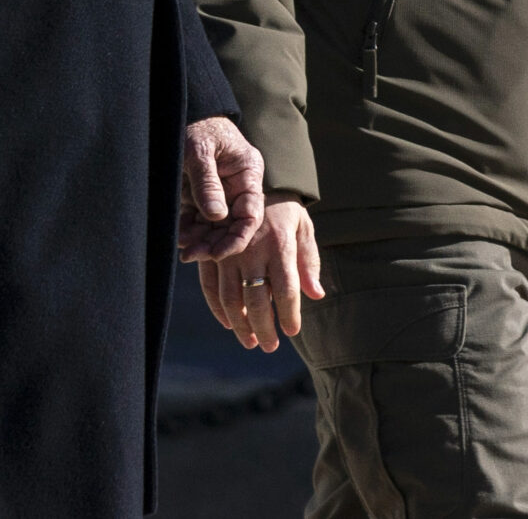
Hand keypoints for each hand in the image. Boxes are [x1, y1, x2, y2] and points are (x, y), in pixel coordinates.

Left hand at [179, 115, 267, 261]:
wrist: (180, 112)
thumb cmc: (196, 127)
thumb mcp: (200, 152)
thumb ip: (207, 183)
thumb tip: (216, 216)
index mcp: (247, 173)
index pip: (251, 214)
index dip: (237, 237)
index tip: (218, 252)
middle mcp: (237, 187)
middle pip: (233, 226)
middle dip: (214, 244)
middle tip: (191, 254)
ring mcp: (219, 193)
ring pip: (215, 227)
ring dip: (200, 241)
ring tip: (183, 248)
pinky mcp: (201, 196)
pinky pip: (198, 221)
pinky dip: (189, 231)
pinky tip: (179, 237)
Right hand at [197, 195, 322, 352]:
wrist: (251, 181)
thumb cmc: (284, 209)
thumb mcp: (303, 228)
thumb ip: (310, 261)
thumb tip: (316, 295)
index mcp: (279, 244)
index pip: (286, 289)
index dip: (289, 314)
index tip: (292, 332)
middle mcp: (252, 251)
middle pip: (257, 300)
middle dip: (264, 328)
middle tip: (271, 346)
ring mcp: (228, 253)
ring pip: (231, 299)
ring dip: (241, 325)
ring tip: (251, 342)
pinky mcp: (211, 253)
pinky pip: (210, 287)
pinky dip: (218, 309)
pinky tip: (229, 324)